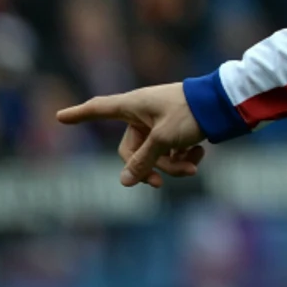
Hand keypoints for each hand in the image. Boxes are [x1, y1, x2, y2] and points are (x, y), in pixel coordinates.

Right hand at [55, 83, 208, 187]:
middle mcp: (145, 112)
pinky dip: (185, 155)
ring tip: (193, 166)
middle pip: (132, 149)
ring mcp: (162, 120)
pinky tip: (200, 154)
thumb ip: (143, 160)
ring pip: (156, 153)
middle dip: (149, 167)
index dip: (80, 115)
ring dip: (173, 164)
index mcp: (133, 105)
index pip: (99, 109)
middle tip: (159, 183)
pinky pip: (173, 148)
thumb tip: (124, 182)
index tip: (60, 116)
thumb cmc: (191, 113)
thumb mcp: (164, 139)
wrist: (227, 103)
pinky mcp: (180, 127)